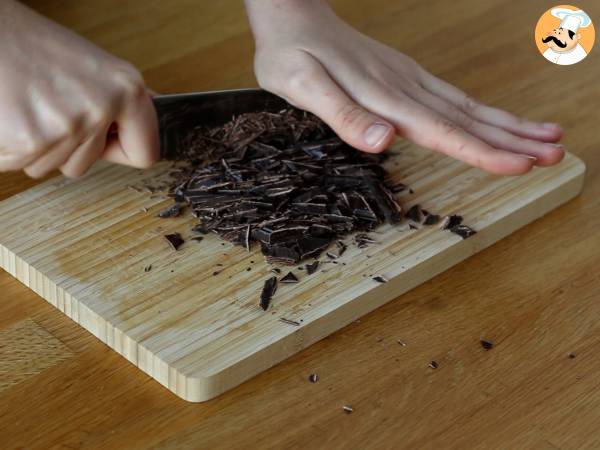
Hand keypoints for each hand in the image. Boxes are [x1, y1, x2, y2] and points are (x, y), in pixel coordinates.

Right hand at [0, 1, 158, 178]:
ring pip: (50, 166)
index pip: (145, 153)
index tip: (109, 142)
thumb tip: (145, 128)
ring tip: (28, 106)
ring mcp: (66, 128)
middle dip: (65, 146)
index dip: (121, 150)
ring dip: (37, 145)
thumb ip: (120, 103)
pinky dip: (10, 147)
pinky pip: (20, 164)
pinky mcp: (29, 141)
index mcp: (127, 90)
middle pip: (85, 164)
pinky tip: (11, 115)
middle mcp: (101, 109)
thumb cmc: (32, 44)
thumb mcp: (94, 68)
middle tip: (48, 108)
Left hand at [245, 0, 563, 174]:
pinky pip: (450, 96)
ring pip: (465, 106)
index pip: (442, 130)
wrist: (293, 18)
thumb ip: (343, 115)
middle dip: (511, 140)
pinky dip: (479, 112)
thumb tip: (384, 140)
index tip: (522, 166)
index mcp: (385, 98)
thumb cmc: (291, 55)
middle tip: (557, 155)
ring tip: (547, 137)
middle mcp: (404, 89)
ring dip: (507, 125)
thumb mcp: (302, 87)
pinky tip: (495, 120)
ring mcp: (407, 80)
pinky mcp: (403, 75)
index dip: (481, 151)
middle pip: (466, 118)